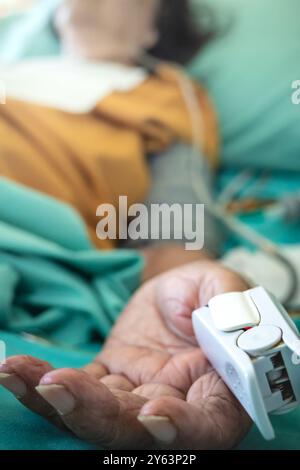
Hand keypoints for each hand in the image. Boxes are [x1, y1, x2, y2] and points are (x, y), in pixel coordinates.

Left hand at [0, 261, 251, 448]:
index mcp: (217, 392)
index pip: (204, 427)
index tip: (150, 412)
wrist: (184, 294)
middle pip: (134, 430)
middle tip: (57, 387)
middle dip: (95, 414)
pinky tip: (15, 369)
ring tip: (17, 374)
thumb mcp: (226, 288)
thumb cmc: (212, 293)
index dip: (180, 430)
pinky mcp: (108, 379)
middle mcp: (175, 406)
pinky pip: (76, 385)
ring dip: (56, 400)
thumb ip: (227, 305)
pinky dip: (43, 382)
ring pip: (95, 412)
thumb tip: (224, 323)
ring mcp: (136, 395)